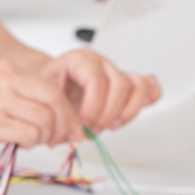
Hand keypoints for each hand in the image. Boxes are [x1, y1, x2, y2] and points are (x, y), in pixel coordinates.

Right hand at [0, 57, 83, 150]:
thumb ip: (19, 96)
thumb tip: (52, 115)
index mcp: (8, 71)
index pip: (54, 89)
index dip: (68, 111)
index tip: (71, 125)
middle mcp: (5, 82)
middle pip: (55, 103)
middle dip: (64, 125)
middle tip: (61, 138)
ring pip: (45, 121)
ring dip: (45, 137)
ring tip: (34, 140)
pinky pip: (28, 135)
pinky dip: (31, 143)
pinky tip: (20, 143)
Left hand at [42, 48, 158, 132]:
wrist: (48, 85)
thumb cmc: (47, 89)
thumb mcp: (44, 99)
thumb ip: (60, 115)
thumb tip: (74, 134)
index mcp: (80, 59)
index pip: (96, 79)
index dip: (92, 106)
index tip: (82, 122)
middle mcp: (101, 63)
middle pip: (120, 84)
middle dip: (107, 114)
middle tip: (92, 129)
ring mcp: (116, 73)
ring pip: (138, 85)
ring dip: (126, 112)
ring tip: (110, 125)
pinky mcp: (127, 85)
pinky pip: (149, 87)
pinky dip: (144, 102)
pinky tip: (126, 115)